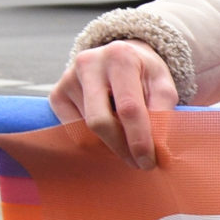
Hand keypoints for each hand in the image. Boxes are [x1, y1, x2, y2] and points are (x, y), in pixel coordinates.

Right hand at [50, 40, 178, 168]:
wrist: (120, 56)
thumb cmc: (144, 74)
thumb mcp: (163, 86)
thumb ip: (163, 115)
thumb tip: (161, 153)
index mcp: (121, 58)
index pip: (129, 108)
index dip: (139, 140)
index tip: (149, 162)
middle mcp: (89, 64)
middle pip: (100, 122)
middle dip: (121, 148)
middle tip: (139, 163)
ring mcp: (68, 78)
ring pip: (85, 129)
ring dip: (109, 145)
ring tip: (128, 142)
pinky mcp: (56, 94)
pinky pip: (72, 130)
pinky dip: (93, 140)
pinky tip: (109, 132)